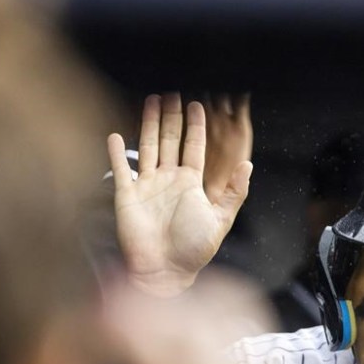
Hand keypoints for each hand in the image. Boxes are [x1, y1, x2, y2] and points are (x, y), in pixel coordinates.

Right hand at [107, 93, 252, 296]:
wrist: (166, 271)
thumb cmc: (194, 249)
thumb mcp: (221, 218)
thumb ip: (234, 191)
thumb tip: (249, 164)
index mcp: (190, 183)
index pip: (193, 146)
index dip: (195, 125)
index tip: (197, 103)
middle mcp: (168, 180)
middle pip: (170, 140)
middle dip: (171, 116)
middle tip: (172, 92)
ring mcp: (146, 186)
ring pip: (148, 147)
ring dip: (149, 124)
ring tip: (150, 100)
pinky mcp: (126, 196)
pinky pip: (121, 169)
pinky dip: (116, 152)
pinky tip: (115, 134)